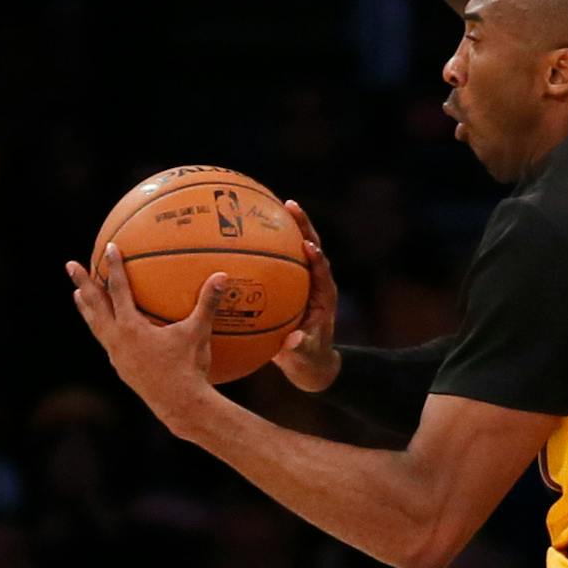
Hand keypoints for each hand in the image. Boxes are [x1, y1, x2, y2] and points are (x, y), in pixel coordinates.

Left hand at [66, 245, 222, 432]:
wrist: (179, 405)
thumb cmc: (188, 367)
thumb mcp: (198, 332)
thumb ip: (207, 303)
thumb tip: (221, 275)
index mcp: (131, 328)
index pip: (119, 290)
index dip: (114, 267)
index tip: (109, 247)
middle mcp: (117, 340)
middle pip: (94, 306)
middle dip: (82, 283)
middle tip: (69, 265)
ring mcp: (116, 355)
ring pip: (95, 325)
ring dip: (86, 308)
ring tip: (77, 295)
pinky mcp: (121, 368)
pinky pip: (106, 341)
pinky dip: (101, 327)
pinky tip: (108, 328)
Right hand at [273, 200, 341, 392]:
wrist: (310, 363)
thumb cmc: (310, 359)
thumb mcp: (305, 356)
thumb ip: (300, 348)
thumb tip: (292, 342)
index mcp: (324, 296)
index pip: (322, 269)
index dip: (316, 256)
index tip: (307, 244)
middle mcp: (316, 282)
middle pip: (311, 246)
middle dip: (302, 225)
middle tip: (289, 204)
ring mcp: (304, 281)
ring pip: (295, 247)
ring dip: (286, 227)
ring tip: (270, 204)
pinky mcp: (291, 284)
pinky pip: (278, 260)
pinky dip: (266, 246)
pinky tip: (244, 235)